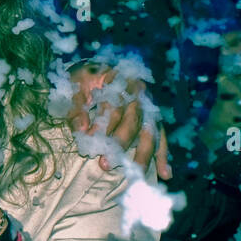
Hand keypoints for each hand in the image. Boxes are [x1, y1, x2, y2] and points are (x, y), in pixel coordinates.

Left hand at [69, 63, 171, 179]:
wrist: (97, 66)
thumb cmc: (84, 78)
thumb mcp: (74, 86)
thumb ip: (77, 108)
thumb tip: (83, 131)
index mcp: (119, 80)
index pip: (113, 106)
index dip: (103, 126)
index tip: (91, 142)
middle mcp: (138, 91)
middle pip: (133, 121)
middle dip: (120, 144)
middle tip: (105, 164)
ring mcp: (148, 104)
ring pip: (150, 131)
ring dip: (143, 154)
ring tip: (137, 174)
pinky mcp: (153, 116)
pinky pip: (160, 135)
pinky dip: (163, 154)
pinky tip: (166, 173)